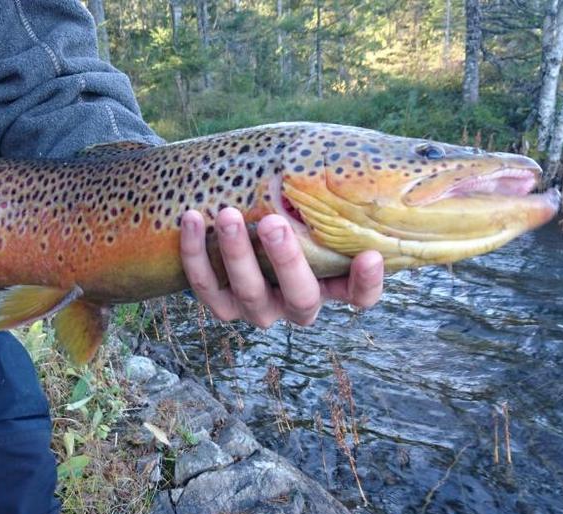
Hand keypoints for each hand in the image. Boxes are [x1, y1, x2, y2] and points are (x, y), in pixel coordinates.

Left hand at [180, 208, 383, 327]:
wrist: (238, 217)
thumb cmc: (290, 206)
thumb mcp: (313, 199)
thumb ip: (327, 189)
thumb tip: (342, 155)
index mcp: (331, 282)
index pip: (359, 294)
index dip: (366, 282)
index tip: (370, 255)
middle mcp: (297, 303)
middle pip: (300, 297)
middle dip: (286, 260)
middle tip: (274, 223)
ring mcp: (259, 309)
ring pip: (250, 292)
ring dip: (237, 254)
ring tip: (228, 216)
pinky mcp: (222, 306)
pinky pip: (206, 286)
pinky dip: (196, 254)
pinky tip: (192, 218)